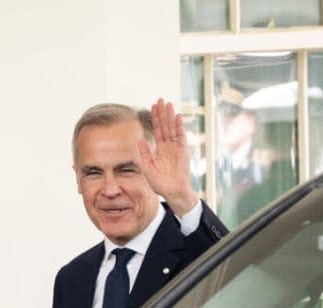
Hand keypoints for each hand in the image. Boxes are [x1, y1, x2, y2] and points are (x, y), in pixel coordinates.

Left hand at [137, 98, 197, 216]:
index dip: (155, 119)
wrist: (172, 191)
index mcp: (160, 149)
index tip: (152, 107)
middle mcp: (168, 146)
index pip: (157, 130)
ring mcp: (176, 147)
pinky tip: (176, 116)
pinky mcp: (183, 150)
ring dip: (170, 116)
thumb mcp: (147, 167)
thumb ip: (144, 153)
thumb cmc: (160, 183)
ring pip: (172, 128)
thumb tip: (139, 140)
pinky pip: (181, 136)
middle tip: (160, 100)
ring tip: (168, 103)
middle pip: (165, 126)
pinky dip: (179, 126)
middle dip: (162, 113)